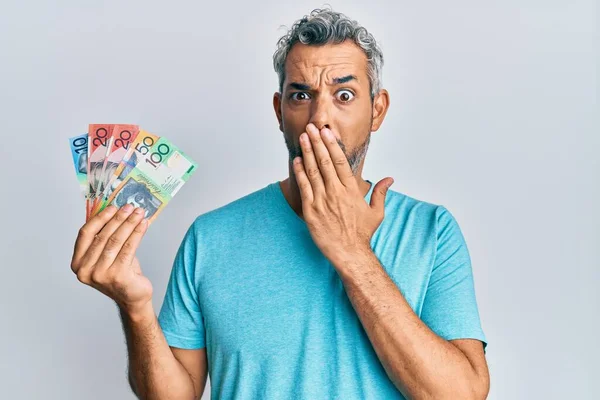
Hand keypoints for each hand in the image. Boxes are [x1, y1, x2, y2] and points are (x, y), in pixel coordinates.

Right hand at [70, 203, 152, 316]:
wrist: (133, 297)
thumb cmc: (120, 273)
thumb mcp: (107, 254)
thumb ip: (104, 237)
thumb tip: (114, 210)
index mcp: (77, 263)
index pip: (85, 234)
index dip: (99, 218)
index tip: (113, 207)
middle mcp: (85, 271)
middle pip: (102, 236)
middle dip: (118, 219)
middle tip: (130, 207)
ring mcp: (100, 275)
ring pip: (116, 241)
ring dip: (129, 224)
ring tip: (139, 213)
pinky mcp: (117, 276)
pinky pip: (128, 248)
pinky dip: (137, 234)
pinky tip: (143, 225)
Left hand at [293, 123, 393, 265]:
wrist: (349, 254)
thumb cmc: (362, 234)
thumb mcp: (376, 213)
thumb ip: (381, 192)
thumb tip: (390, 179)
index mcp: (351, 190)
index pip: (340, 161)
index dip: (332, 144)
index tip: (326, 132)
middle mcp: (336, 192)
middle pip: (325, 161)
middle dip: (317, 142)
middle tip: (311, 127)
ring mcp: (322, 201)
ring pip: (313, 171)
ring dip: (307, 152)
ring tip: (303, 137)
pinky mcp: (310, 211)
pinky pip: (304, 187)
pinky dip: (300, 172)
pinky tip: (297, 160)